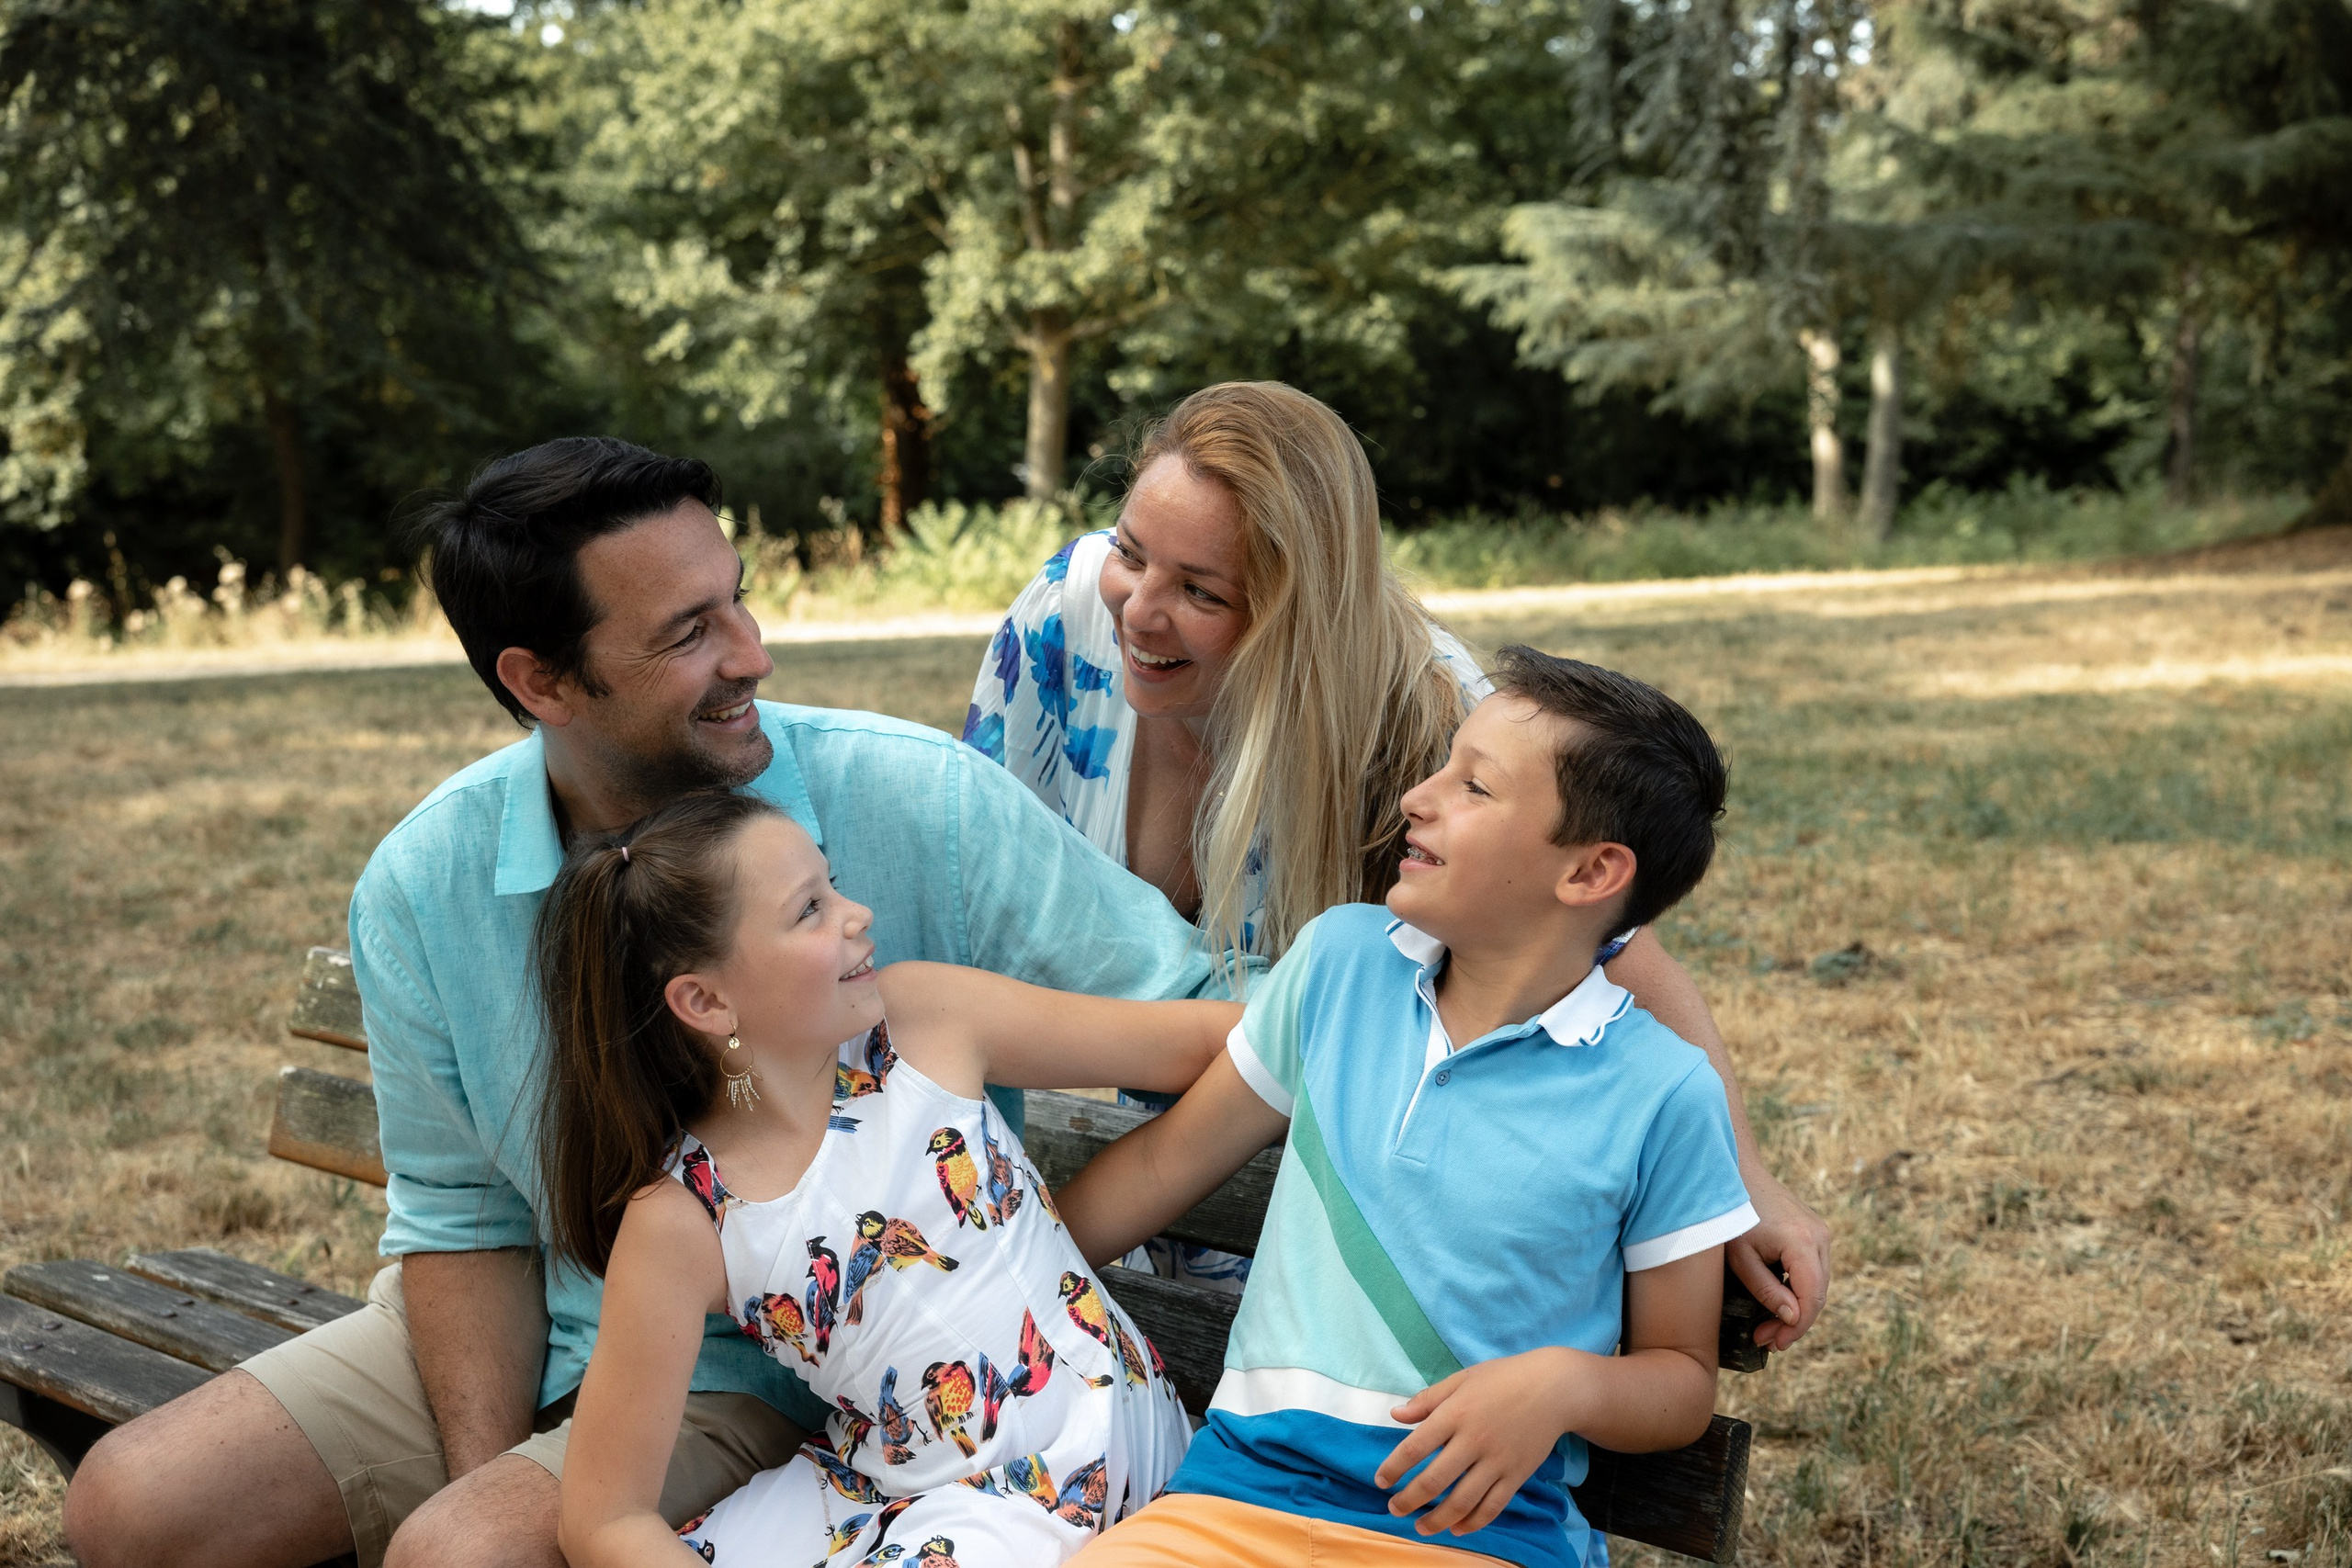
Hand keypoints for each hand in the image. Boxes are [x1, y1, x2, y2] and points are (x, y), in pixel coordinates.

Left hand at [1373, 1350, 1582, 1537]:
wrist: (1554, 1388)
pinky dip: (1473, 1522)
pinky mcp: (1517, 1475)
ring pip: (1462, 1501)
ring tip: (1420, 1528)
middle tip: (1395, 1510)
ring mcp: (1497, 1461)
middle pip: (1435, 1480)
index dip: (1394, 1468)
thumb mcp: (1462, 1379)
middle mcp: (1474, 1440)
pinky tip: (1456, 1528)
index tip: (1381, 1481)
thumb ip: (1428, 1399)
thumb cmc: (1503, 1379)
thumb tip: (1396, 1415)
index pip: (1415, 1447)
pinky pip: (1492, 1506)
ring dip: (1437, 1519)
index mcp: (1456, 1413)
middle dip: (1409, 1500)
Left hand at [1729, 1165, 1829, 1350]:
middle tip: (1766, 1342)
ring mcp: (1820, 1232)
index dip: (1795, 1327)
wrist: (1736, 1173)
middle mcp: (1820, 1237)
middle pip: (1818, 1294)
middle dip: (1794, 1323)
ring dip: (1797, 1309)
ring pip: (1818, 1284)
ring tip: (1768, 1329)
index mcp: (1802, 1242)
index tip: (1772, 1344)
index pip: (1811, 1298)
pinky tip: (1778, 1303)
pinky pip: (1813, 1270)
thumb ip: (1766, 1290)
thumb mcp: (1741, 1258)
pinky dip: (1799, 1290)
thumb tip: (1792, 1319)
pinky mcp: (1814, 1232)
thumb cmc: (1732, 1214)